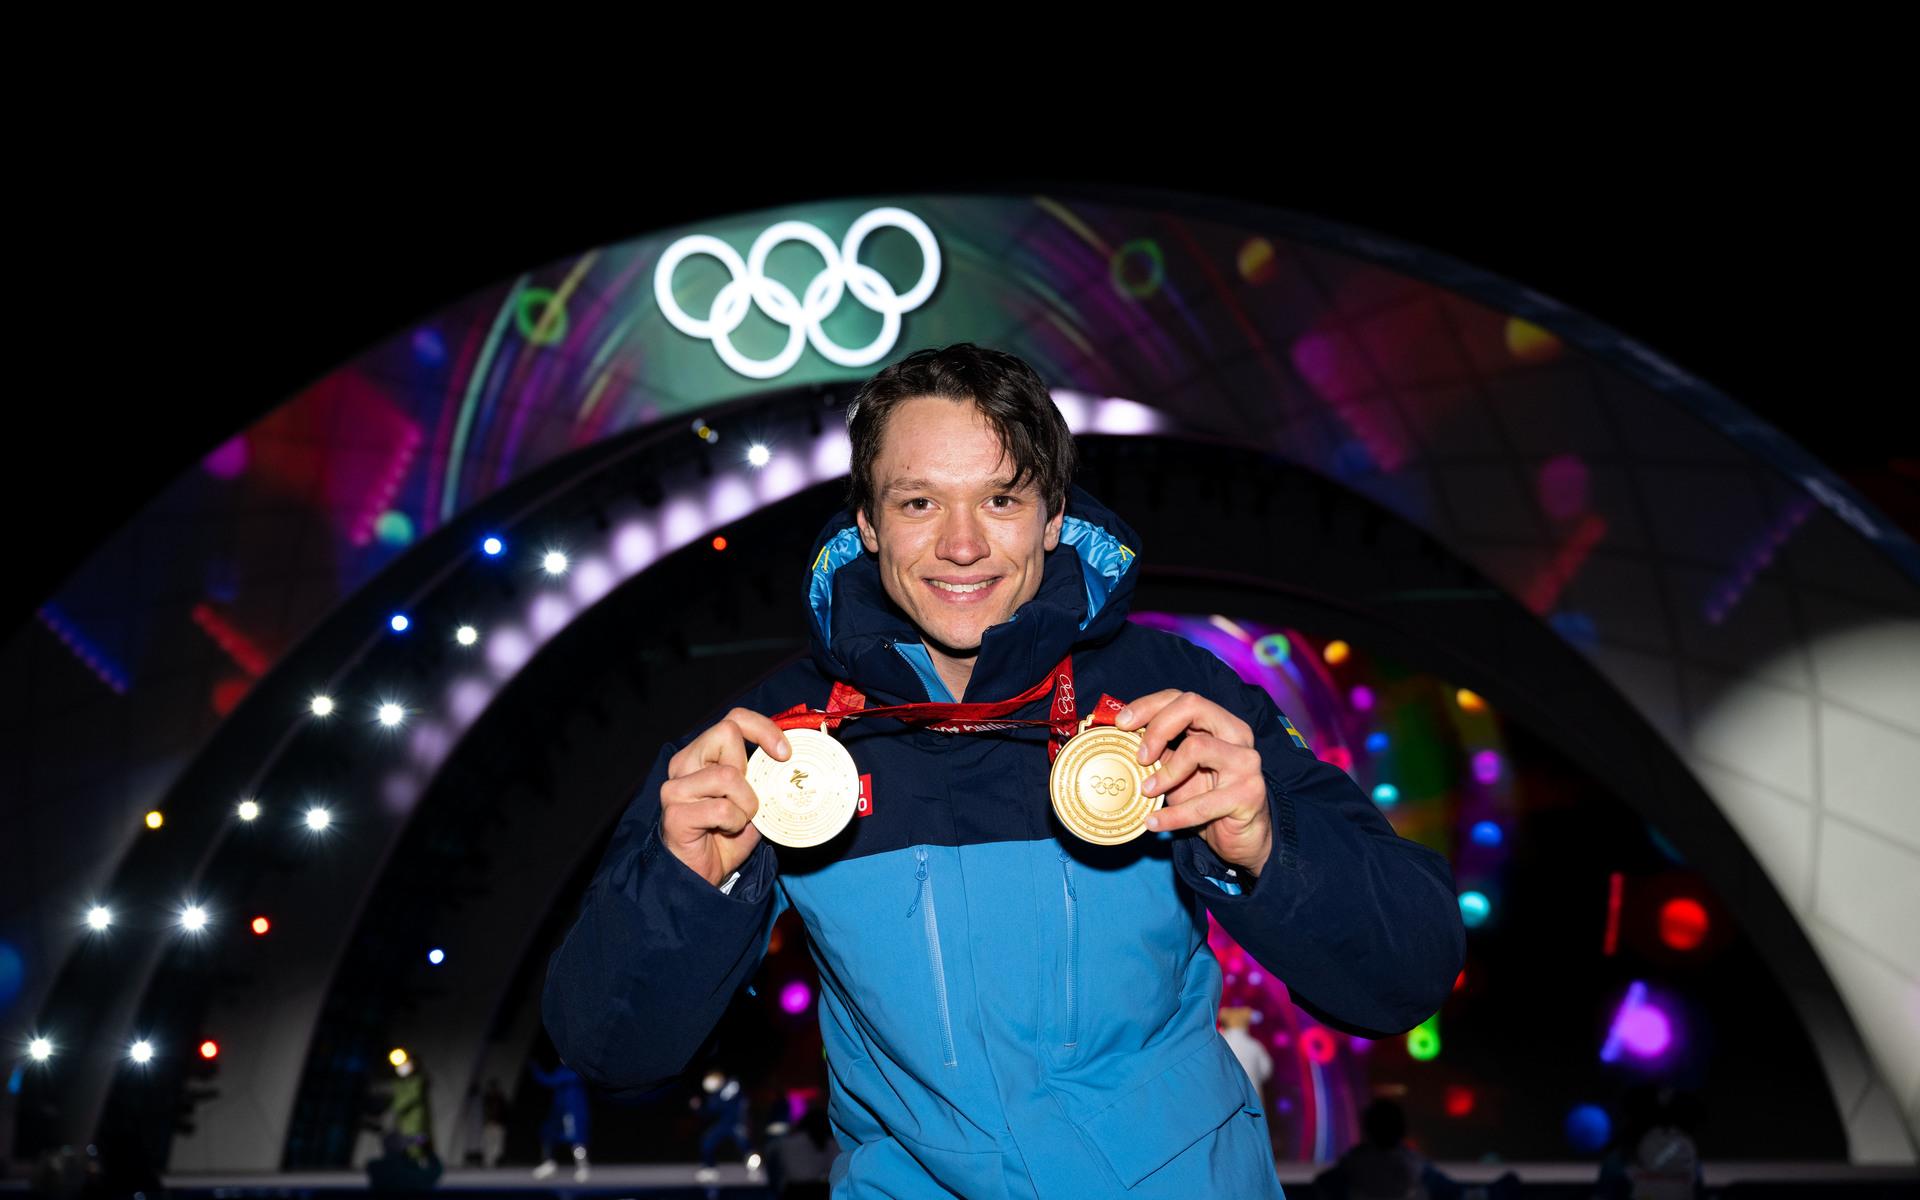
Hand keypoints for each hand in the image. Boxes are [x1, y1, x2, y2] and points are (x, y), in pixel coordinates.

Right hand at [661, 707, 789, 886]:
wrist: (700, 875)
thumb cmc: (725, 836)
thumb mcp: (752, 799)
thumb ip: (763, 778)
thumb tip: (795, 763)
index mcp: (702, 754)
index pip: (733, 719)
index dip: (763, 728)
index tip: (785, 753)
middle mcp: (684, 764)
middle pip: (726, 733)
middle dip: (751, 769)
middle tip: (751, 798)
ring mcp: (676, 788)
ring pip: (727, 774)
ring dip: (746, 803)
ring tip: (739, 820)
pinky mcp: (675, 813)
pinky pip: (721, 809)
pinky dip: (734, 822)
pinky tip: (725, 831)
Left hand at [1116, 690, 1272, 877]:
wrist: (1243, 837)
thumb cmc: (1208, 798)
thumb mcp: (1178, 770)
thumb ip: (1159, 751)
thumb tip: (1121, 737)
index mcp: (1220, 723)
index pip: (1182, 698)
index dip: (1148, 706)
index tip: (1122, 725)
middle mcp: (1237, 735)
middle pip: (1193, 706)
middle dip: (1157, 727)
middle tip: (1139, 757)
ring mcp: (1246, 763)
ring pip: (1198, 747)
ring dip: (1165, 773)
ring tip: (1147, 791)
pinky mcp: (1248, 794)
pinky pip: (1203, 803)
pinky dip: (1173, 815)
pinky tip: (1153, 821)